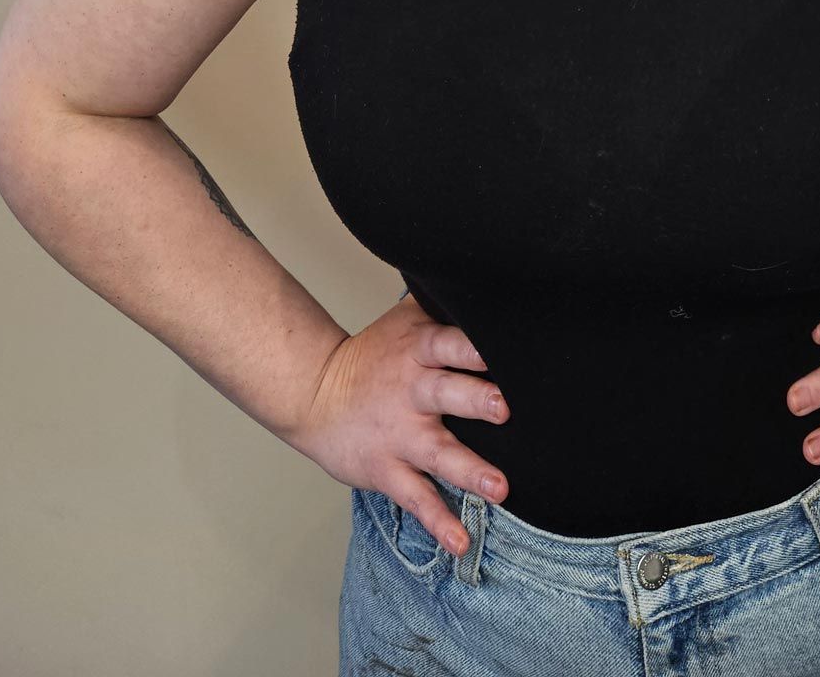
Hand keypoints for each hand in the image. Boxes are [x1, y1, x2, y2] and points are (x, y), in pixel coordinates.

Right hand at [290, 295, 510, 556]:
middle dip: (476, 399)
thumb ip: (444, 305)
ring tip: (500, 487)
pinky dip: (438, 522)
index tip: (505, 350)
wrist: (314, 393)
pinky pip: (417, 498)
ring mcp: (399, 434)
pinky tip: (461, 543)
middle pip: (447, 391)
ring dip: (470, 470)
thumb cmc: (374, 355)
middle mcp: (412, 390)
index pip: (450, 342)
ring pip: (438, 452)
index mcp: (419, 350)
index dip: (475, 347)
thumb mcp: (406, 321)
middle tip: (504, 408)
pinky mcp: (388, 469)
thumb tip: (487, 276)